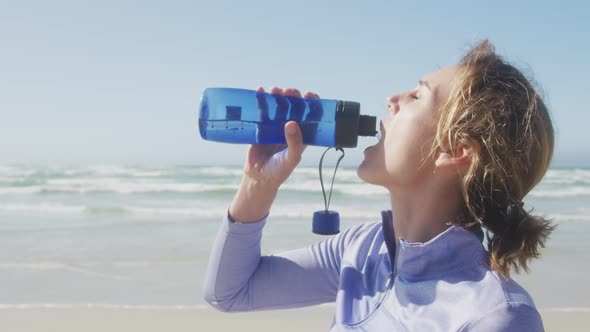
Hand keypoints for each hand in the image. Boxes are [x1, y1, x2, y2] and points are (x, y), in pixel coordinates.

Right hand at [229, 86, 318, 221]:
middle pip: (294, 106)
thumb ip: (295, 143)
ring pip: (278, 106)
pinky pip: (262, 110)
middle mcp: (290, 127)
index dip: (311, 103)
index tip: (308, 95)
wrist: (258, 177)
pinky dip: (261, 100)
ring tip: (275, 90)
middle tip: (289, 92)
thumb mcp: (291, 158)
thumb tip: (292, 123)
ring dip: (278, 96)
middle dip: (293, 96)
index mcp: (302, 134)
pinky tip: (260, 91)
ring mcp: (275, 125)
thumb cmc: (279, 171)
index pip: (311, 115)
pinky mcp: (261, 126)